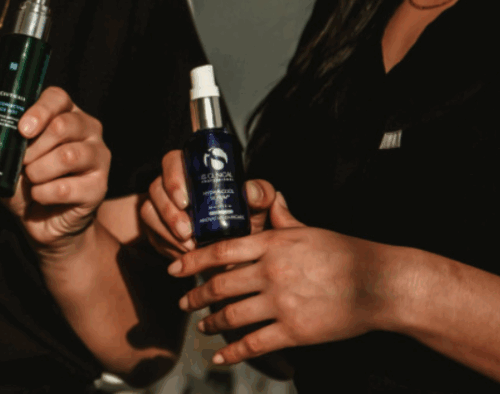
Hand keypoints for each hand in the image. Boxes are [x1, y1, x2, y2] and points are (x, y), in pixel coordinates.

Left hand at [0, 86, 110, 256]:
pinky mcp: (99, 185)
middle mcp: (87, 129)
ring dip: (38, 171)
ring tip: (31, 180)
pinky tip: (41, 196)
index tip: (21, 129)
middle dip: (34, 148)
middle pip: (64, 125)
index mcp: (64, 113)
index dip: (39, 111)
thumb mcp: (3, 155)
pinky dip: (45, 194)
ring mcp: (98, 156)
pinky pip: (68, 186)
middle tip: (22, 163)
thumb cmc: (25, 182)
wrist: (41, 222)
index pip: (57, 97)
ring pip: (68, 155)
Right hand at [139, 150, 276, 258]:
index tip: (185, 201)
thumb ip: (261, 195)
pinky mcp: (155, 228)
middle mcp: (172, 185)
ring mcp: (160, 206)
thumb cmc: (245, 222)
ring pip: (148, 211)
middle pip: (156, 187)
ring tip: (188, 245)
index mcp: (193, 171)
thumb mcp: (258, 208)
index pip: (173, 161)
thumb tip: (250, 192)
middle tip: (187, 231)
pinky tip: (184, 253)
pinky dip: (167, 245)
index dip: (173, 178)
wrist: (235, 254)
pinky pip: (151, 234)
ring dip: (166, 230)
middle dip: (168, 211)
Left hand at [167, 192, 388, 364]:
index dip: (192, 260)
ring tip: (202, 326)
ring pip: (232, 316)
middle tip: (183, 301)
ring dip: (211, 323)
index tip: (174, 267)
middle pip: (220, 286)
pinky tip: (220, 356)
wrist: (382, 284)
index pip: (221, 251)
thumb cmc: (346, 253)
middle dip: (195, 296)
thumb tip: (271, 199)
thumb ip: (282, 221)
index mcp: (273, 244)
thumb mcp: (309, 231)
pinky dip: (232, 352)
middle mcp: (272, 272)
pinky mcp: (296, 331)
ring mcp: (282, 303)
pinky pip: (254, 344)